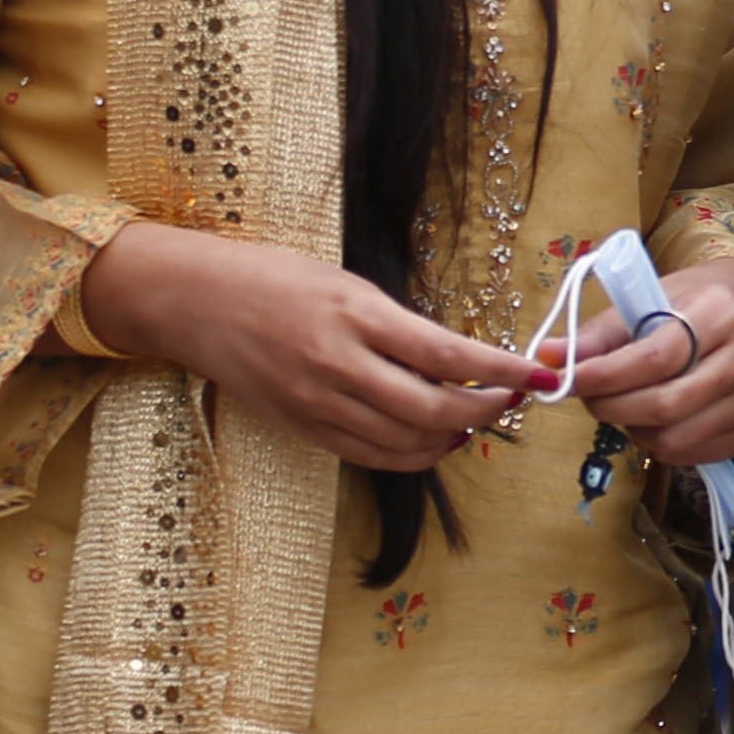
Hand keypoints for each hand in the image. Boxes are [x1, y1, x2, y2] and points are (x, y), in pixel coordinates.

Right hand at [77, 223, 539, 471]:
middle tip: (512, 399)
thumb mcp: (349, 284)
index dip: (499, 369)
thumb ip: (399, 324)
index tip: (534, 372)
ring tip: (479, 420)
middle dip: (485, 410)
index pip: (447, 353)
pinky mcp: (301, 429)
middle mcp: (338, 366)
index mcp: (357, 316)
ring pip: (403, 442)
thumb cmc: (278, 278)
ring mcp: (317, 404)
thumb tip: (457, 358)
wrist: (199, 303)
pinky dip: (410, 455)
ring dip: (452, 437)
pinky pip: (368, 455)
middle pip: (432, 409)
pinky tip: (434, 440)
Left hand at [551, 255, 733, 468]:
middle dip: (610, 406)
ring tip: (625, 402)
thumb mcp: (647, 300)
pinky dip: (657, 443)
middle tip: (588, 396)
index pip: (656, 358)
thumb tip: (547, 359)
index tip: (566, 379)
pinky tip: (654, 417)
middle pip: (663, 405)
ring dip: (632, 427)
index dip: (606, 376)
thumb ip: (599, 335)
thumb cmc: (691, 301)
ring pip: (672, 439)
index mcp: (720, 314)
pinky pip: (688, 455)